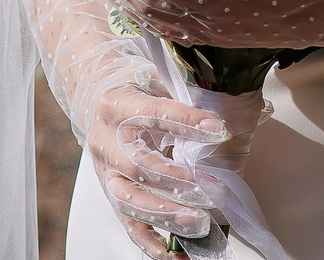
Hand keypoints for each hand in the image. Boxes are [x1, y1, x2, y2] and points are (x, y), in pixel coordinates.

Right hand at [84, 73, 226, 256]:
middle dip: (177, 182)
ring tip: (199, 223)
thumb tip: (228, 110)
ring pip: (130, 200)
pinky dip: (153, 243)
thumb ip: (183, 95)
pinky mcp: (110, 194)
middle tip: (211, 191)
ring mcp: (104, 172)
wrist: (95, 101)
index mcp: (116, 105)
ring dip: (167, 215)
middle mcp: (104, 140)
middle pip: (139, 166)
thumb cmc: (135, 90)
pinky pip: (129, 225)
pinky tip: (177, 254)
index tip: (220, 130)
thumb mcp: (154, 80)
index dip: (186, 122)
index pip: (153, 113)